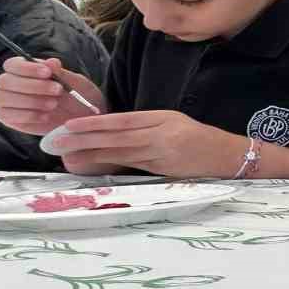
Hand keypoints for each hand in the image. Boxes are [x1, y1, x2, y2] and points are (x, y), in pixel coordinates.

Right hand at [0, 57, 106, 135]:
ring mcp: (7, 102)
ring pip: (1, 98)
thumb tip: (51, 62)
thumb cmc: (77, 96)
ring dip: (29, 100)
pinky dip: (26, 115)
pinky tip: (46, 116)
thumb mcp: (75, 83)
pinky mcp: (10, 118)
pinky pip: (5, 115)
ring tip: (54, 104)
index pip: (12, 64)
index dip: (27, 68)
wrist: (81, 119)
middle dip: (31, 86)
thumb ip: (61, 73)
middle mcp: (11, 84)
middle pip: (4, 81)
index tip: (48, 73)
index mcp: (24, 69)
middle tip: (57, 90)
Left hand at [52, 110, 246, 177]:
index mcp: (163, 118)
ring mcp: (163, 153)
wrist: (229, 156)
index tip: (70, 124)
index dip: (94, 123)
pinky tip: (95, 164)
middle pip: (117, 136)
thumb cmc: (199, 139)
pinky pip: (132, 165)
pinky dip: (111, 164)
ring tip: (68, 154)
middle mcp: (162, 134)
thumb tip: (109, 132)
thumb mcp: (173, 123)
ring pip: (121, 152)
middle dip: (85, 138)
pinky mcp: (164, 170)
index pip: (123, 120)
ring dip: (92, 154)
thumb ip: (145, 127)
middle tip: (59, 140)